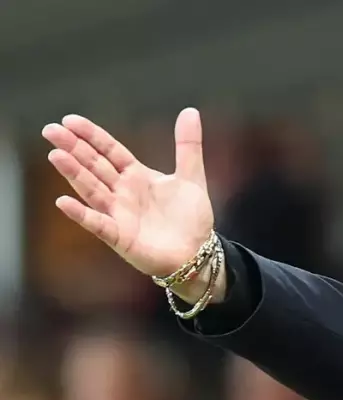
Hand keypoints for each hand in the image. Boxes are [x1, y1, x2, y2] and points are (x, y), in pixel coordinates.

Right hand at [41, 109, 220, 301]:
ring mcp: (119, 214)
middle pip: (94, 166)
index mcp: (136, 176)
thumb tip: (191, 110)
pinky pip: (98, 224)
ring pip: (92, 190)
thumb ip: (188, 145)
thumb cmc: (190, 218)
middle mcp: (122, 193)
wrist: (198, 252)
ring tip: (56, 155)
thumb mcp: (192, 176)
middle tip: (50, 130)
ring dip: (74, 174)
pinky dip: (81, 214)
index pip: (109, 151)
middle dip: (73, 148)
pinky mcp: (120, 237)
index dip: (92, 136)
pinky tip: (63, 202)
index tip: (70, 120)